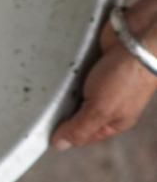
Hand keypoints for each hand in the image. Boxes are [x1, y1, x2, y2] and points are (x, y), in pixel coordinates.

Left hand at [52, 0, 156, 149]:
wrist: (140, 36)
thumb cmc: (127, 75)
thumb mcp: (101, 110)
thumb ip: (80, 128)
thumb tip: (60, 145)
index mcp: (114, 119)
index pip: (83, 135)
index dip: (64, 133)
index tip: (45, 129)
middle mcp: (108, 102)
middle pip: (74, 113)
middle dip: (59, 110)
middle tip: (41, 106)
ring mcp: (100, 81)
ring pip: (71, 91)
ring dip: (59, 88)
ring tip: (43, 87)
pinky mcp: (92, 62)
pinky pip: (71, 71)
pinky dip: (62, 70)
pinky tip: (49, 69)